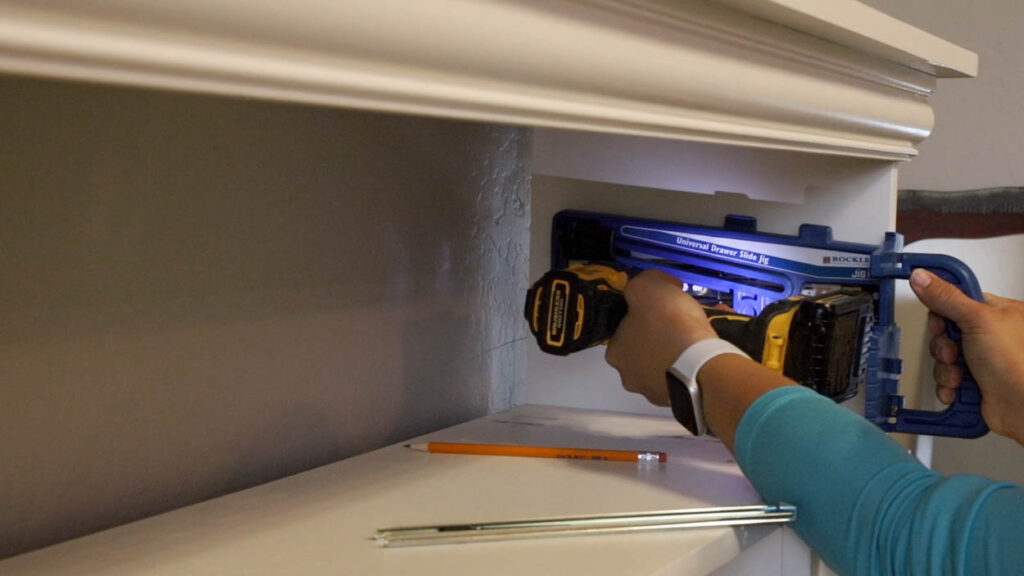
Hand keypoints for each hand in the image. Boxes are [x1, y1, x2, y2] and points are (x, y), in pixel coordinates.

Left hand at [605, 270, 716, 405]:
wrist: (703, 364)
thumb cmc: (669, 324)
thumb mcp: (648, 287)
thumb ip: (642, 283)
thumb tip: (657, 285)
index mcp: (615, 352)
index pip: (625, 330)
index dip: (644, 315)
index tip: (664, 310)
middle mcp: (630, 377)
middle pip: (647, 349)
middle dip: (664, 335)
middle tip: (684, 322)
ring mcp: (656, 393)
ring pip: (668, 364)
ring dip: (681, 351)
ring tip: (702, 335)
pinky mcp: (682, 402)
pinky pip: (687, 376)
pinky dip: (696, 365)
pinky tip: (710, 352)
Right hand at [910, 268, 1023, 444]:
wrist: (1022, 407)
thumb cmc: (1016, 363)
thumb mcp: (977, 320)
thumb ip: (946, 297)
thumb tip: (922, 276)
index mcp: (998, 313)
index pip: (957, 299)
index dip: (942, 309)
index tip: (939, 319)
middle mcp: (990, 336)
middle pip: (945, 331)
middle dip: (943, 346)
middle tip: (953, 350)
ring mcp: (981, 360)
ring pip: (943, 358)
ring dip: (945, 369)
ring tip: (960, 374)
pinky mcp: (973, 383)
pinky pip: (946, 380)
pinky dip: (948, 386)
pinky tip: (959, 388)